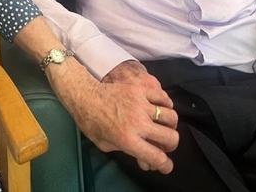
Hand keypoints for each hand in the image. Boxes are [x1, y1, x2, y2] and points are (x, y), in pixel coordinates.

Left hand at [47, 58, 178, 174]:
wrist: (84, 95)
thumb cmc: (91, 122)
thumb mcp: (106, 144)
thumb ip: (128, 152)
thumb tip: (146, 162)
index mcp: (128, 140)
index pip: (157, 157)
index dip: (165, 166)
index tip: (165, 165)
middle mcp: (138, 123)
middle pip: (170, 138)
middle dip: (171, 146)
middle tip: (165, 145)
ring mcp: (141, 104)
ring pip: (171, 117)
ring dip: (170, 125)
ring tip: (164, 127)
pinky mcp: (141, 90)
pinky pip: (163, 97)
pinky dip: (167, 104)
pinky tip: (162, 108)